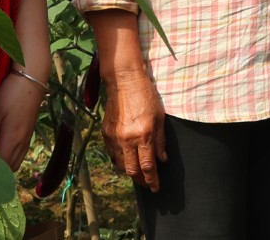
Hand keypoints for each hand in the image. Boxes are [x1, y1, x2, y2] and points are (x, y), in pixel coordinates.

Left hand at [0, 70, 44, 170]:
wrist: (32, 80)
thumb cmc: (11, 94)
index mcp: (13, 139)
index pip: (0, 165)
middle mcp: (22, 143)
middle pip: (9, 168)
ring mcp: (27, 139)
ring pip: (16, 162)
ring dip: (4, 165)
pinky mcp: (29, 134)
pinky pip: (20, 154)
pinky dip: (11, 158)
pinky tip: (1, 151)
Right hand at [101, 67, 168, 191]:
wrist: (124, 81)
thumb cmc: (146, 96)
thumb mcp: (160, 117)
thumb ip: (161, 141)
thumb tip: (162, 160)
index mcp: (143, 135)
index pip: (148, 166)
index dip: (152, 180)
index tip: (156, 187)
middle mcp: (127, 139)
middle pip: (132, 170)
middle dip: (141, 181)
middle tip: (147, 184)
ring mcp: (114, 137)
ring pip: (121, 165)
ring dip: (130, 172)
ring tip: (138, 173)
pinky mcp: (106, 133)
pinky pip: (112, 154)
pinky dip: (120, 161)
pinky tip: (127, 160)